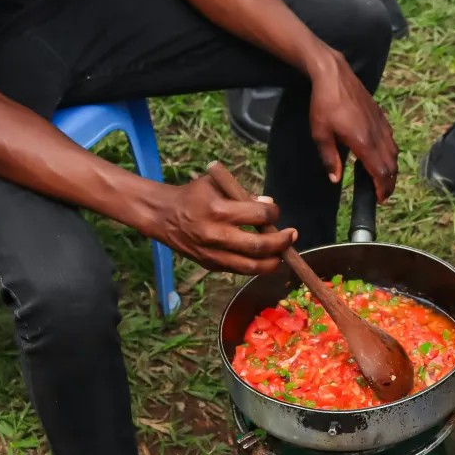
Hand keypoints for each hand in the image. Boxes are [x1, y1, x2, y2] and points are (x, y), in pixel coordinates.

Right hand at [151, 175, 296, 273]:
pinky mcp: (210, 265)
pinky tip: (265, 258)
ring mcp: (212, 254)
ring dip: (273, 261)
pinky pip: (239, 270)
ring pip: (251, 266)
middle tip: (291, 236)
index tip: (275, 212)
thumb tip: (270, 205)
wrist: (162, 215)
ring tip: (282, 253)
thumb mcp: (216, 184)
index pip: (258, 215)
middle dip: (281, 243)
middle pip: (259, 246)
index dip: (274, 214)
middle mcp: (216, 235)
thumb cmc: (194, 195)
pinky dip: (256, 266)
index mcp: (219, 210)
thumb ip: (244, 194)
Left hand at [309, 47, 399, 201]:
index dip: (382, 188)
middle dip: (389, 183)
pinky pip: (390, 140)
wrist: (334, 76)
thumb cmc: (323, 105)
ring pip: (393, 153)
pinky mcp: (381, 117)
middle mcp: (376, 135)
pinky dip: (390, 154)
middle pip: (391, 165)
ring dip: (391, 169)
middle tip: (382, 194)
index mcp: (362, 142)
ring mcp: (381, 125)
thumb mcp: (320, 134)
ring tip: (383, 179)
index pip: (379, 171)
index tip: (379, 199)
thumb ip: (330, 159)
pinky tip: (381, 156)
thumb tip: (336, 179)